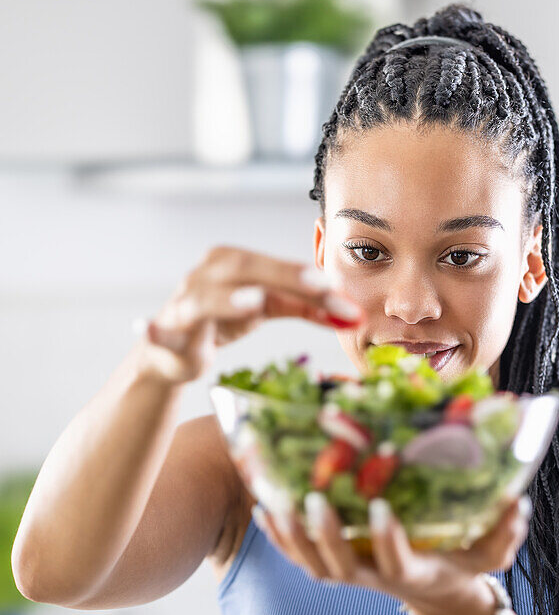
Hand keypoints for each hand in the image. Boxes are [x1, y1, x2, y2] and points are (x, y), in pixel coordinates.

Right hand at [134, 246, 364, 384]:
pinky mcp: (166, 332)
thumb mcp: (266, 309)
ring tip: (253, 302)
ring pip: (206, 296)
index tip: (337, 289)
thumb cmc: (222, 320)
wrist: (174, 351)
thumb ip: (304, 306)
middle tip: (316, 285)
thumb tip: (350, 312)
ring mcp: (185, 301)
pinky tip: (152, 329)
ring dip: (228, 299)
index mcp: (235, 263)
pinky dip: (156, 330)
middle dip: (282, 276)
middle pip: (247, 268)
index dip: (306, 275)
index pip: (275, 265)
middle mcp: (208, 274)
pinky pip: (159, 330)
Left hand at [252, 492, 532, 613]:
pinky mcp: (331, 565)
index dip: (387, 540)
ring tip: (274, 501)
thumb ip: (506, 533)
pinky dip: (279, 536)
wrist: (435, 588)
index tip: (382, 508)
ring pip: (309, 564)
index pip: (396, 563)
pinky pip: (297, 555)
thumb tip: (519, 503)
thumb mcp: (491, 554)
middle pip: (338, 567)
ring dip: (291, 536)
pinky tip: (264, 505)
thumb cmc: (463, 564)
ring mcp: (348, 573)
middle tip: (314, 499)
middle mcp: (372, 577)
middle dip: (324, 536)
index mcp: (411, 573)